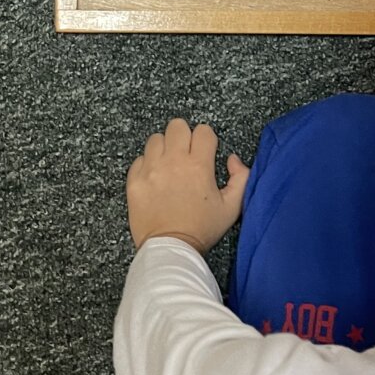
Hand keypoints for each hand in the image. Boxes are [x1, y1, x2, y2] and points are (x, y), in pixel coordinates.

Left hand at [126, 119, 249, 253]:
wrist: (170, 248)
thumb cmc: (202, 229)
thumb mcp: (231, 207)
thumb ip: (241, 178)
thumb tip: (232, 159)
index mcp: (198, 166)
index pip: (203, 131)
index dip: (206, 139)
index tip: (205, 152)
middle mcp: (173, 161)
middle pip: (177, 126)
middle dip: (184, 136)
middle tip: (185, 154)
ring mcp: (151, 169)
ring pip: (155, 139)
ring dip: (164, 148)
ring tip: (168, 165)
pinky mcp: (134, 181)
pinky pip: (139, 159)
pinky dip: (147, 165)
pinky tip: (154, 179)